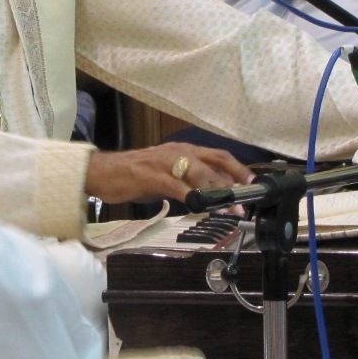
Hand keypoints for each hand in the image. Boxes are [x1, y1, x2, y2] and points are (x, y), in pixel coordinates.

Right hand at [84, 141, 252, 203]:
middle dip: (234, 180)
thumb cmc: (135, 174)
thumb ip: (189, 181)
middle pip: (214, 162)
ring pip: (199, 173)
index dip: (238, 168)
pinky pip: (177, 187)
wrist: (103, 172)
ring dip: (217, 192)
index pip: (218, 155)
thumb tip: (212, 194)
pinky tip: (200, 206)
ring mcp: (165, 162)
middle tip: (247, 200)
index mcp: (183, 150)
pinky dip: (191, 197)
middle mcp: (178, 152)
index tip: (253, 183)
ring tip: (229, 208)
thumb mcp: (167, 175)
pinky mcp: (152, 176)